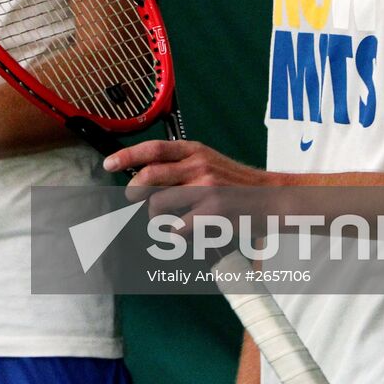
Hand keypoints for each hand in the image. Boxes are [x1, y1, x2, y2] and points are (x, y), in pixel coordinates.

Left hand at [107, 139, 280, 229]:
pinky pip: (176, 228)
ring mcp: (204, 189)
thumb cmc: (240, 184)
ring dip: (156, 218)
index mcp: (196, 151)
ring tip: (168, 221)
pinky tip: (184, 234)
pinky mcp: (211, 213)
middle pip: (148, 176)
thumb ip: (183, 166)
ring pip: (157, 205)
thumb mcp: (211, 163)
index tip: (109, 164)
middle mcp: (198, 166)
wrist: (274, 198)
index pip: (152, 149)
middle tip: (134, 199)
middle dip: (134, 191)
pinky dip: (174, 235)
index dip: (127, 156)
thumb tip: (146, 174)